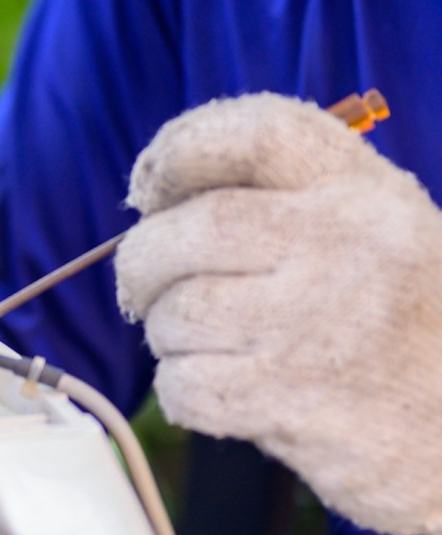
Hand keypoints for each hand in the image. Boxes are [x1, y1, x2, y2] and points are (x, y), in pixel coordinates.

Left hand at [116, 93, 441, 534]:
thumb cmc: (396, 322)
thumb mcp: (368, 228)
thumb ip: (277, 199)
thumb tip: (151, 200)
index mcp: (360, 188)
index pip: (253, 133)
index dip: (175, 151)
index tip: (145, 190)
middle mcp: (344, 244)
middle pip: (191, 229)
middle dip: (141, 261)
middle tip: (139, 289)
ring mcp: (317, 325)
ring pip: (178, 311)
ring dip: (165, 332)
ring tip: (202, 344)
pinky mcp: (292, 401)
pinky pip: (185, 383)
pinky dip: (180, 389)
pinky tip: (217, 390)